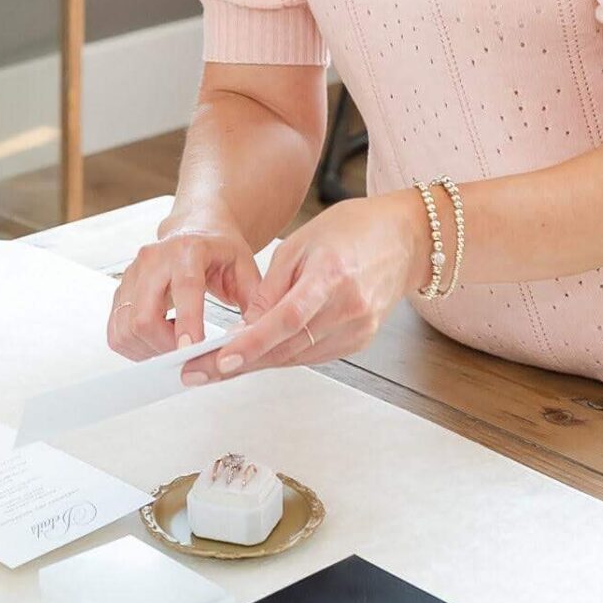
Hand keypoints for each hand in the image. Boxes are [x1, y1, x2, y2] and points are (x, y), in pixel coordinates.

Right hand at [107, 216, 263, 358]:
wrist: (195, 226)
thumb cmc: (220, 250)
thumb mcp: (247, 267)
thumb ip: (255, 302)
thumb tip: (254, 338)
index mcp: (188, 250)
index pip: (183, 289)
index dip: (185, 322)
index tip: (189, 350)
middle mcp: (154, 259)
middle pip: (144, 315)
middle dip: (164, 346)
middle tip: (187, 356)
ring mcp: (132, 273)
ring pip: (126, 327)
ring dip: (148, 349)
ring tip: (174, 347)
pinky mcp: (122, 288)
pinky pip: (116, 329)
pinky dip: (134, 345)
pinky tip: (157, 341)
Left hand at [180, 193, 429, 383]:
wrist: (405, 239)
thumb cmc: (353, 229)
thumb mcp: (301, 242)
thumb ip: (272, 285)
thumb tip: (245, 325)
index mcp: (332, 276)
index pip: (286, 319)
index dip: (252, 343)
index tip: (220, 359)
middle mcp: (348, 308)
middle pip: (288, 347)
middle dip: (239, 363)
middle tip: (197, 373)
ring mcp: (358, 329)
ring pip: (298, 357)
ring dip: (258, 363)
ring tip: (215, 368)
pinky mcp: (361, 340)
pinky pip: (314, 354)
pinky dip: (284, 355)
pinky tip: (259, 355)